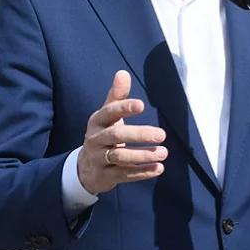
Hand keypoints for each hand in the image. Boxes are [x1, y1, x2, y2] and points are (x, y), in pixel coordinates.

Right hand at [76, 70, 166, 194]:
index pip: (109, 112)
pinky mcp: (106, 176)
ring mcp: (99, 159)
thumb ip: (117, 96)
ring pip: (121, 157)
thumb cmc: (103, 134)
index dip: (124, 108)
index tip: (141, 105)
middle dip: (139, 135)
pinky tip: (158, 168)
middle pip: (117, 136)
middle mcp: (96, 139)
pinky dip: (142, 172)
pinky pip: (124, 174)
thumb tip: (122, 73)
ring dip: (143, 156)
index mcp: (97, 121)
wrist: (85, 167)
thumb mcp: (107, 115)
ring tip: (164, 153)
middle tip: (162, 134)